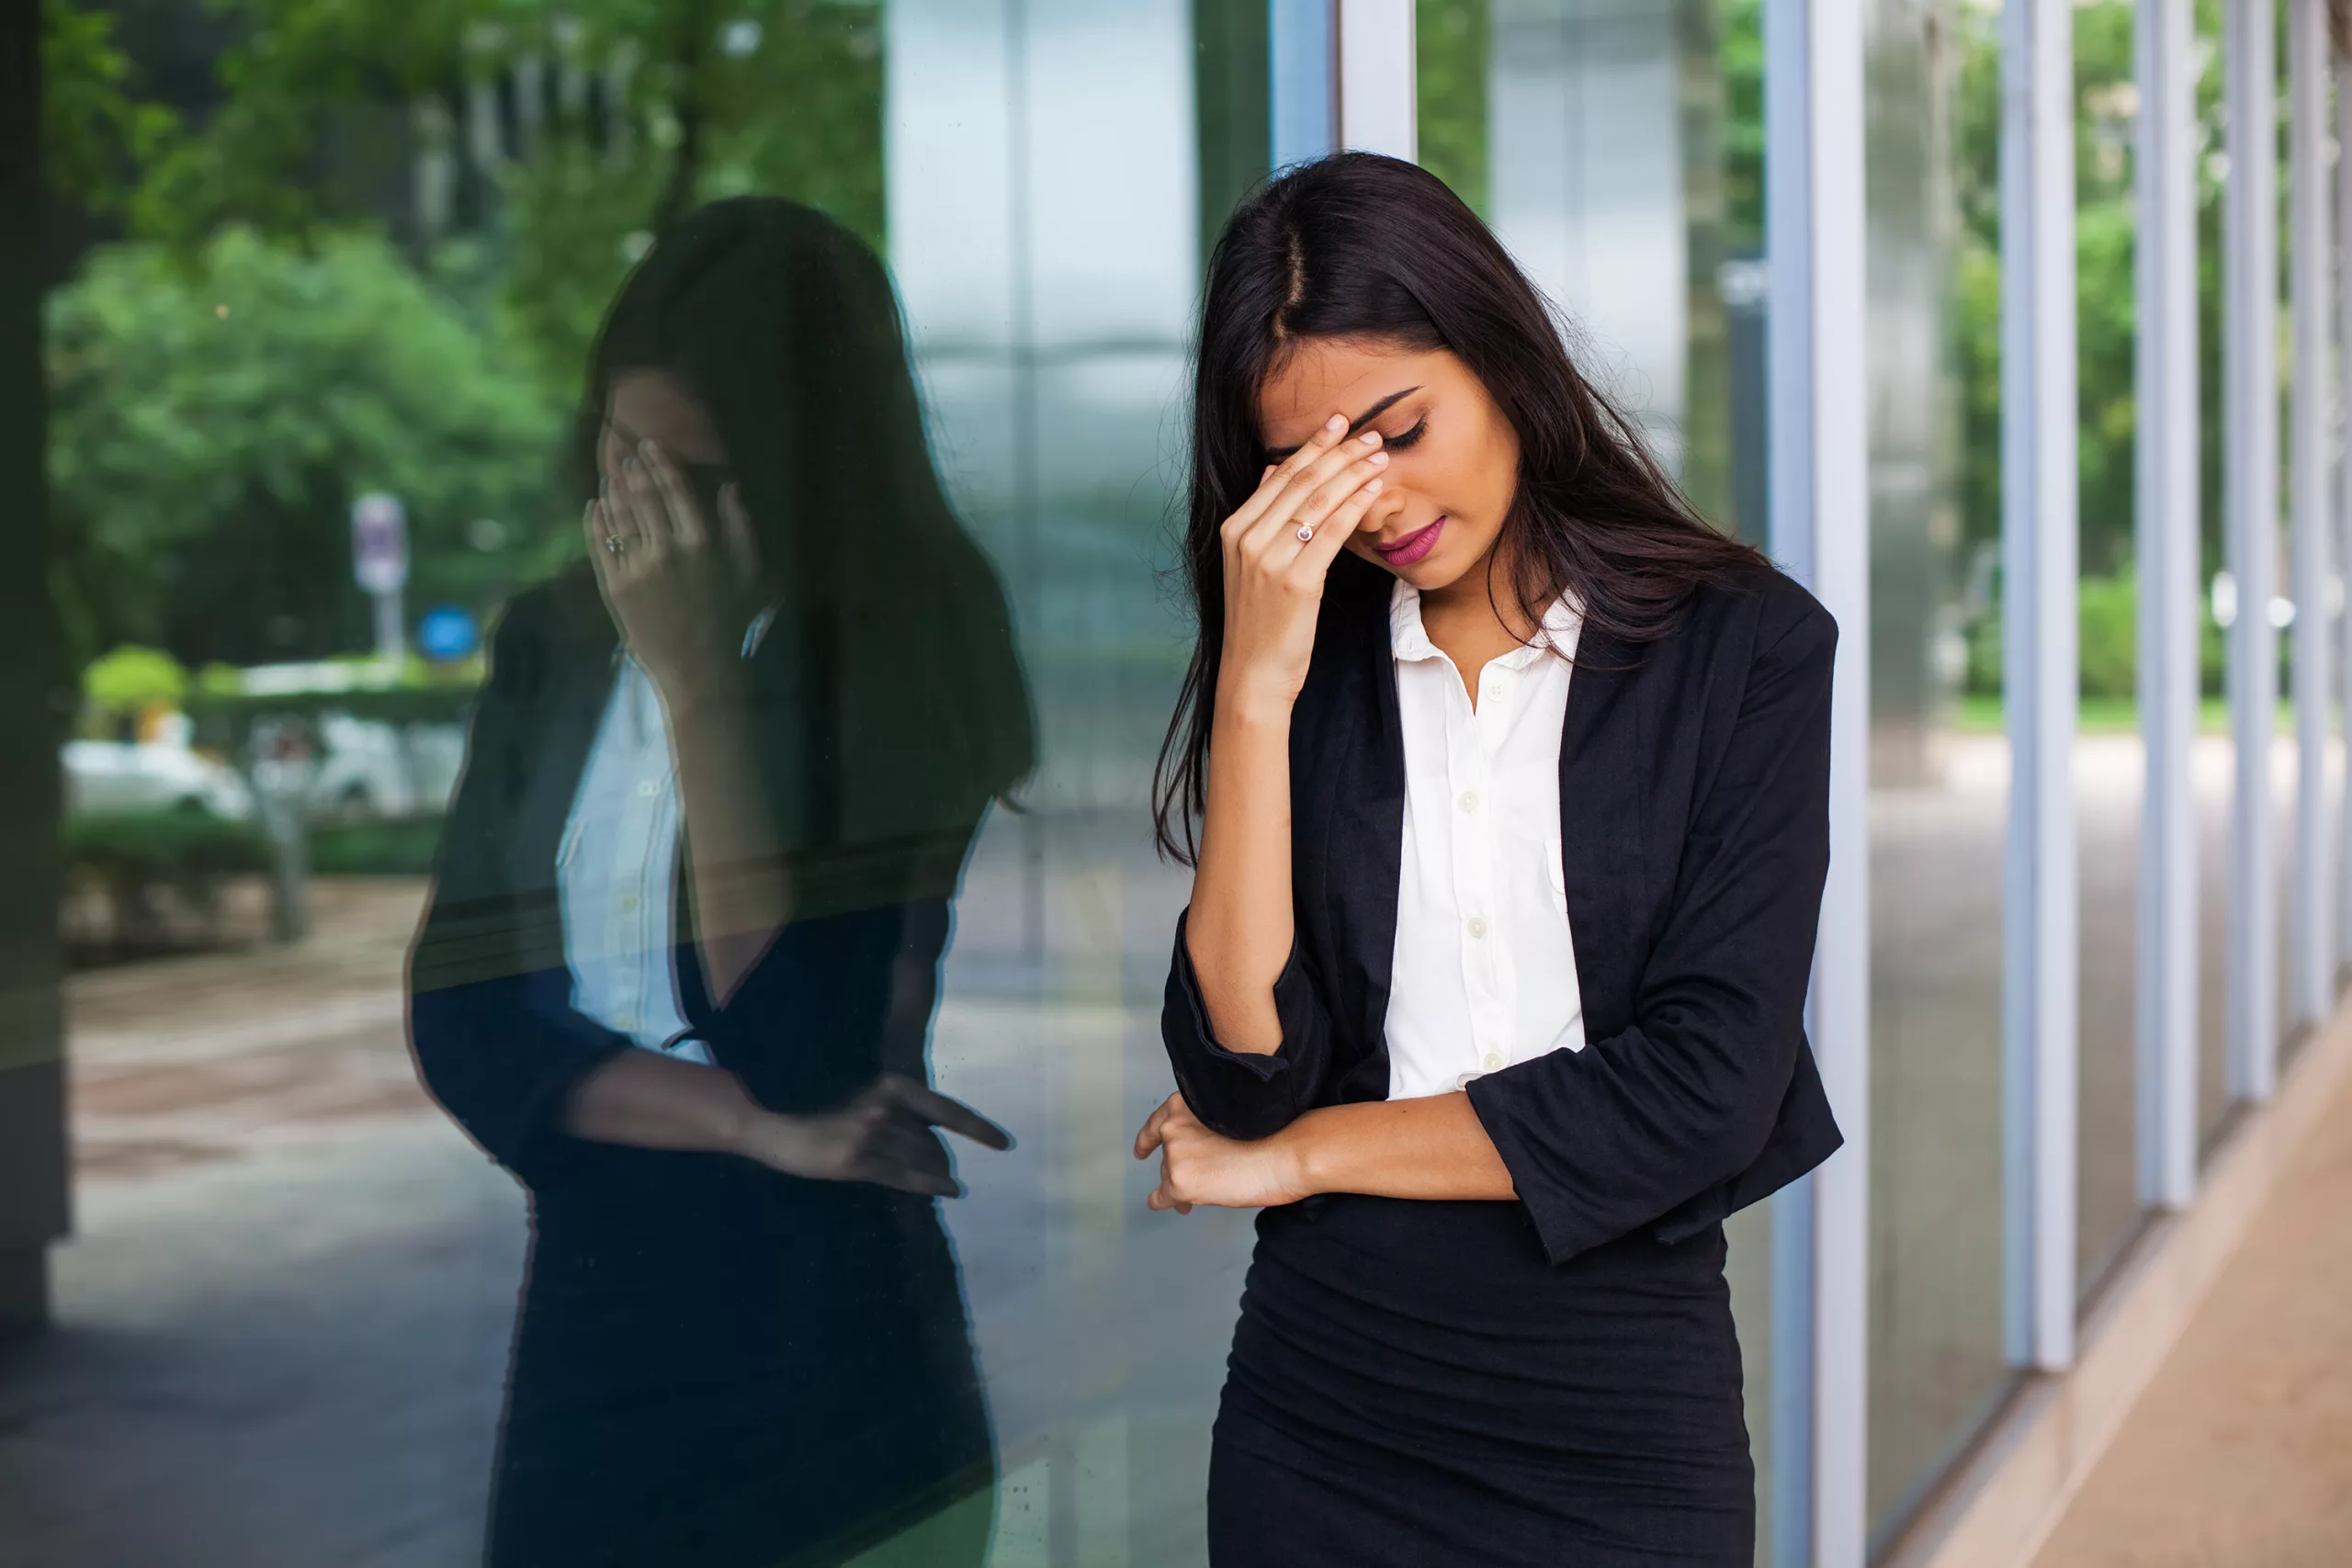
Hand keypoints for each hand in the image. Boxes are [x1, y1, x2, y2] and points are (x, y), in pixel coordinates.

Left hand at [586, 437, 763, 701]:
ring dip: (611, 489)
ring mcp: (638, 568)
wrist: (699, 671)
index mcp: (703, 542)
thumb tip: (730, 487)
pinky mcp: (616, 587)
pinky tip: (594, 505)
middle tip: (625, 453)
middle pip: (643, 496)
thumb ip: (742, 527)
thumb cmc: (731, 622)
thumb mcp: (751, 573)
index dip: (661, 461)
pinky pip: (600, 544)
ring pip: (619, 515)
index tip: (651, 445)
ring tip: (609, 473)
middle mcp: (668, 549)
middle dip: (632, 469)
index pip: (676, 488)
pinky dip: (595, 520)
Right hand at [733, 1073, 1012, 1197]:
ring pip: (920, 1159)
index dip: (978, 1129)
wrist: (775, 1126)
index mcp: (889, 1086)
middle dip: (943, 1158)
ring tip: (946, 1182)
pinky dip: (930, 1184)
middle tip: (948, 1172)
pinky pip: (902, 1177)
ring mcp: (868, 1133)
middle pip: (932, 1142)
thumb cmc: (822, 1115)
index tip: (1005, 1144)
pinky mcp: (853, 1161)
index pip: (945, 1109)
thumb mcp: (866, 1102)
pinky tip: (949, 1190)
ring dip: (937, 1173)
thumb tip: (938, 1138)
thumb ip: (901, 1113)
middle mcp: (882, 1106)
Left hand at [1133, 1091, 1309, 1213]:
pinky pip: (1162, 1198)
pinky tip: (1173, 1205)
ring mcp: (1174, 1156)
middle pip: (1168, 1155)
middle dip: (1180, 1167)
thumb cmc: (1271, 1133)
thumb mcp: (1228, 1116)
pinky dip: (1165, 1203)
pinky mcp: (1179, 1184)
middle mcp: (1173, 1128)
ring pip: (1169, 1177)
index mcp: (1185, 1105)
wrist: (1285, 1153)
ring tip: (1208, 1191)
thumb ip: (1204, 1127)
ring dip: (1183, 1185)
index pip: (1158, 1123)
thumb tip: (1197, 1151)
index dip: (1148, 1140)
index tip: (1143, 1150)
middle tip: (1198, 1178)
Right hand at [1217, 415, 1390, 709]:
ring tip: (1379, 456)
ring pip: (1318, 502)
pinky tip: (1374, 489)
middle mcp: (1248, 539)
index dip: (1312, 446)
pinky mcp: (1297, 581)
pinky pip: (1331, 533)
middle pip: (1301, 482)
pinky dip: (1355, 506)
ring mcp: (1270, 560)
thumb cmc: (1258, 621)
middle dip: (1339, 453)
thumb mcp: (1248, 563)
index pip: (1280, 475)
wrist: (1253, 673)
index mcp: (1234, 529)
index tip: (1339, 423)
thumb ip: (1261, 513)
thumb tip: (1274, 468)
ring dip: (1353, 473)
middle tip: (1370, 434)